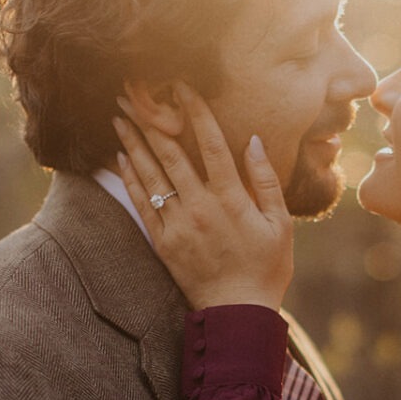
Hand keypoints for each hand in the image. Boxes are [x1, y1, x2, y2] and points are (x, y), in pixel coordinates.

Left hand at [114, 84, 292, 310]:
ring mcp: (179, 224)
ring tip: (119, 118)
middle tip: (133, 94)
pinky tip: (120, 160)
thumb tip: (253, 140)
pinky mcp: (163, 242)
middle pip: (171, 153)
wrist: (238, 312)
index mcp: (232, 198)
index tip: (182, 86)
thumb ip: (266, 181)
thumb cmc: (266, 267)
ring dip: (133, 144)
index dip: (195, 111)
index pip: (210, 143)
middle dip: (151, 120)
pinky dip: (130, 179)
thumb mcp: (280, 224)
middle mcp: (201, 206)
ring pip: (151, 175)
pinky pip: (142, 204)